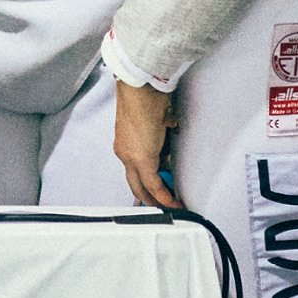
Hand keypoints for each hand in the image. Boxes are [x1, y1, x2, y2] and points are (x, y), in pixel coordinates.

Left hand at [113, 80, 181, 208]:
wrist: (140, 90)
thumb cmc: (146, 97)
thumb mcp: (155, 122)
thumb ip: (159, 137)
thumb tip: (167, 145)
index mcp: (125, 143)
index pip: (135, 170)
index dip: (147, 183)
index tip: (160, 188)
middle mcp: (124, 152)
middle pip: (134, 184)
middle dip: (149, 198)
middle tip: (162, 206)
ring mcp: (130, 157)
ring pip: (142, 187)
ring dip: (158, 198)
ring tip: (172, 206)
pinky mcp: (142, 160)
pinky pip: (154, 185)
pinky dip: (164, 196)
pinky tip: (173, 203)